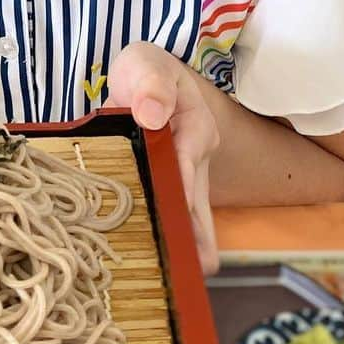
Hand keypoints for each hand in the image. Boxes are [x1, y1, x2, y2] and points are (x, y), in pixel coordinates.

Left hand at [107, 41, 220, 273]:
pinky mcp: (171, 185)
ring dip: (188, 244)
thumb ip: (151, 83)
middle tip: (193, 272)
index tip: (176, 219)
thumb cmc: (146, 70)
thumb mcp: (146, 64)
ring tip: (183, 279)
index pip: (186, 162)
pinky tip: (161, 263)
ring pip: (193, 216)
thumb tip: (150, 112)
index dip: (179, 191)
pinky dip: (172, 237)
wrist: (144, 76)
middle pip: (199, 201)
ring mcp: (186, 175)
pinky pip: (175, 214)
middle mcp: (197, 157)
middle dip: (197, 236)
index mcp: (196, 126)